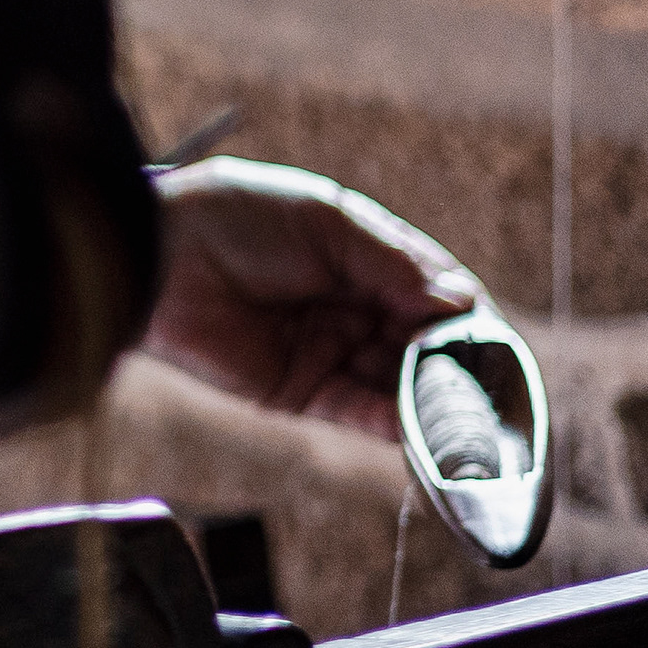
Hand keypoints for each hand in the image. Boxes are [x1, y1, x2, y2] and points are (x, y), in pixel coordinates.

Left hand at [137, 156, 479, 438]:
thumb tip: (459, 299)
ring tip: (473, 413)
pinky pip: (361, 414)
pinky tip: (431, 429)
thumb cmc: (236, 218)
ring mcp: (329, 352)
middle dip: (457, 363)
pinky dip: (398, 424)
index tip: (491, 332)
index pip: (432, 289)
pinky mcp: (301, 393)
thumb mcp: (325, 222)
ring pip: (399, 383)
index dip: (463, 311)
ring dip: (436, 398)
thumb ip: (390, 262)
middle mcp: (352, 308)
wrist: (157, 254)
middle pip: (423, 343)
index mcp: (361, 258)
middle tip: (491, 383)